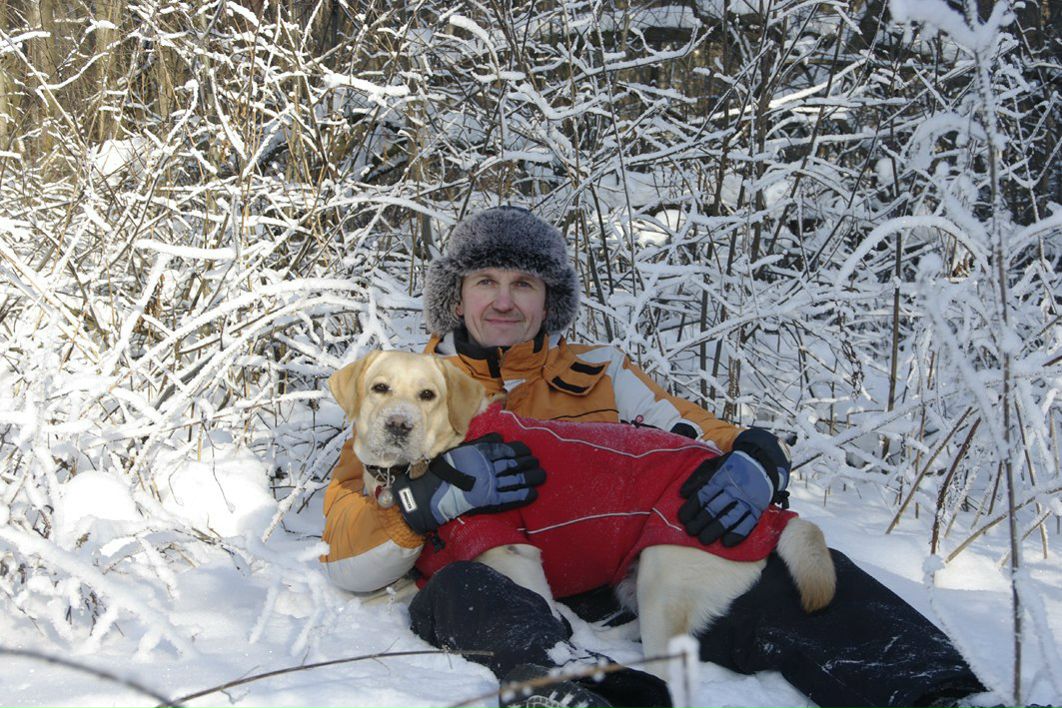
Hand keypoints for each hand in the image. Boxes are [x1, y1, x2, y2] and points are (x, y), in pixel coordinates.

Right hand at [392, 434, 545, 533]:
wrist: (434, 492)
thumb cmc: (445, 470)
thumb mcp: (462, 450)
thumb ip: (482, 443)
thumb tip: (500, 437)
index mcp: (481, 454)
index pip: (506, 450)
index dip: (520, 451)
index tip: (528, 451)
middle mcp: (489, 467)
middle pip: (514, 464)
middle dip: (528, 463)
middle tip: (538, 463)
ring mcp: (491, 484)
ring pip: (516, 479)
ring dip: (531, 477)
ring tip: (541, 476)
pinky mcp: (490, 500)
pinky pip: (511, 497)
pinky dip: (523, 495)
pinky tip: (533, 493)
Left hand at [678, 428, 790, 546]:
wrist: (762, 462)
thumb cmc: (732, 466)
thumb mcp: (713, 464)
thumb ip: (698, 478)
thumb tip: (683, 493)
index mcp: (721, 477)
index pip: (703, 495)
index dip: (691, 508)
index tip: (683, 518)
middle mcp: (734, 490)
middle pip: (714, 508)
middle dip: (700, 522)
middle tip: (691, 531)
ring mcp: (747, 500)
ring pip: (729, 519)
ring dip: (715, 530)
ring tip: (703, 540)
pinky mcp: (757, 509)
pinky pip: (748, 525)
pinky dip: (737, 534)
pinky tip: (726, 542)